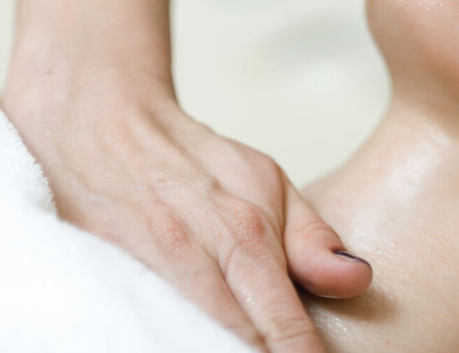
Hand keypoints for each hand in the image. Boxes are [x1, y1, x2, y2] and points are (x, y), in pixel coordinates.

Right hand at [3, 76, 369, 350]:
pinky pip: (141, 331)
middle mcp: (191, 259)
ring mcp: (140, 276)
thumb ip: (313, 239)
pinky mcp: (102, 287)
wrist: (101, 127)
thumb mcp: (268, 183)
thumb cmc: (193, 162)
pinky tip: (188, 341)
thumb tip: (357, 280)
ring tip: (244, 349)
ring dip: (218, 349)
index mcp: (242, 235)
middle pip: (234, 343)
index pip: (280, 322)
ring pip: (186, 341)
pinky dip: (168, 341)